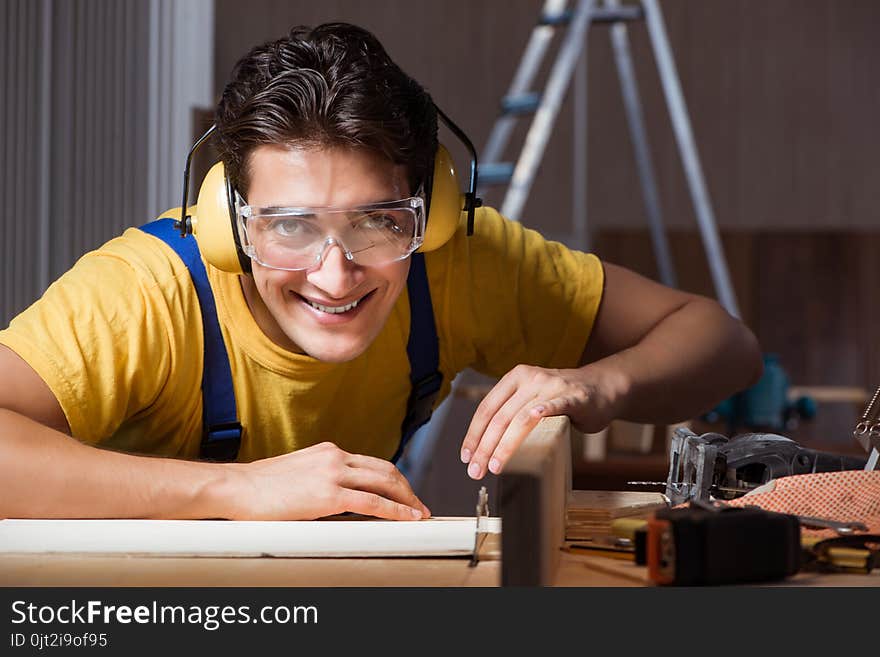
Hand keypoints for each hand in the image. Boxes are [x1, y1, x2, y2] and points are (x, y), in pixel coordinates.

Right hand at [222, 442, 431, 520]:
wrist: (236, 488)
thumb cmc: (258, 487)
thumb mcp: (297, 474)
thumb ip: (320, 479)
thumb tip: (337, 498)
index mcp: (328, 451)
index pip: (371, 462)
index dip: (393, 478)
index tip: (404, 492)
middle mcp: (335, 456)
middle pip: (385, 469)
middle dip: (406, 488)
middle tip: (418, 504)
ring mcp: (333, 473)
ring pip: (385, 482)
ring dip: (406, 499)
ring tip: (418, 513)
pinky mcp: (328, 494)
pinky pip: (372, 502)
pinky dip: (395, 510)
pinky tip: (406, 518)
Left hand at [459, 364, 623, 478]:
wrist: (603, 387)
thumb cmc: (564, 399)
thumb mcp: (532, 398)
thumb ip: (512, 413)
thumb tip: (485, 448)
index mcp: (515, 378)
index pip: (487, 408)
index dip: (473, 434)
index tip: (466, 456)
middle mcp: (531, 379)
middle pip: (500, 417)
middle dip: (485, 446)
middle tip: (476, 470)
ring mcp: (552, 386)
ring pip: (521, 418)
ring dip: (505, 445)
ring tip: (495, 466)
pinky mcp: (574, 397)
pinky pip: (555, 406)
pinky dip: (543, 412)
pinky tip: (533, 421)